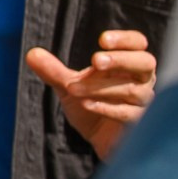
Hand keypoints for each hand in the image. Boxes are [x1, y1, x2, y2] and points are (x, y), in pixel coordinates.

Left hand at [26, 30, 153, 159]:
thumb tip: (32, 53)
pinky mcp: (138, 124)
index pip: (138, 44)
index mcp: (128, 65)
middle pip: (145, 63)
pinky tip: (87, 104)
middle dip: (121, 60)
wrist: (98, 139)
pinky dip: (108, 108)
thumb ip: (54, 71)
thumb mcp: (69, 86)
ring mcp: (142, 103)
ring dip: (101, 87)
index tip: (102, 39)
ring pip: (133, 90)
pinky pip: (130, 114)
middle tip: (95, 60)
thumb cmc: (90, 105)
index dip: (125, 39)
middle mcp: (141, 81)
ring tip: (72, 88)